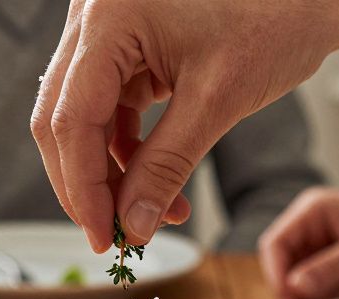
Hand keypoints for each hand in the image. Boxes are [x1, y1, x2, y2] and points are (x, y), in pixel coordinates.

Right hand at [31, 0, 338, 251]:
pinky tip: (156, 182)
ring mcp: (105, 30)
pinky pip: (109, 108)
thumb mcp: (218, 101)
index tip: (105, 236)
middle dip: (89, 184)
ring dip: (112, 173)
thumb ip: (167, 165)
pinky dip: (128, 150)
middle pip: (63, 119)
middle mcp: (94, 17)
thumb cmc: (276, 20)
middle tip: (119, 234)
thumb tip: (134, 223)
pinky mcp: (124, 46)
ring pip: (83, 119)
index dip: (82, 187)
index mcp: (110, 18)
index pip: (70, 118)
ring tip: (154, 211)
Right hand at [257, 188, 338, 298]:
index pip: (275, 244)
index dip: (277, 273)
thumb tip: (295, 286)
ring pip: (299, 289)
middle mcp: (313, 233)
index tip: (291, 297)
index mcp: (315, 212)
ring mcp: (323, 257)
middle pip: (283, 270)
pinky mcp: (334, 278)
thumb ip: (331, 267)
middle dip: (301, 290)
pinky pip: (317, 298)